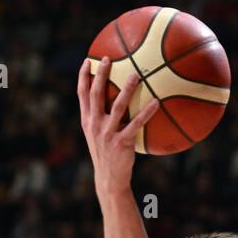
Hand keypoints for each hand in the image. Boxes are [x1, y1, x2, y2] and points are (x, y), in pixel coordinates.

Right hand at [77, 57, 160, 193]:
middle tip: (108, 58)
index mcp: (87, 120)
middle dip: (101, 75)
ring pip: (117, 106)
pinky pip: (136, 124)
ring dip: (127, 89)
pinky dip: (146, 112)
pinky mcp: (121, 142)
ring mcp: (106, 133)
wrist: (109, 178)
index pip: (81, 94)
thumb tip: (115, 99)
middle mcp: (94, 124)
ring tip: (136, 75)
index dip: (83, 76)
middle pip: (96, 94)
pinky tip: (156, 102)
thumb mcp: (98, 135)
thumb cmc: (107, 154)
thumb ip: (102, 118)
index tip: (88, 60)